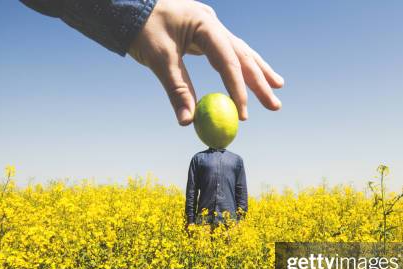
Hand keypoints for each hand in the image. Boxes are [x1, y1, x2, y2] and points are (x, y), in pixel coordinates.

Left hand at [128, 0, 283, 125]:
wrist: (124, 4)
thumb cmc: (140, 27)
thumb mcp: (158, 59)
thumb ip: (177, 90)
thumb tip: (188, 122)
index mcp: (204, 24)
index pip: (228, 61)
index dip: (237, 90)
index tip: (242, 114)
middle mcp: (212, 22)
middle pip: (242, 56)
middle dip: (260, 82)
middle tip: (275, 106)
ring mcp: (209, 26)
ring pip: (239, 51)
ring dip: (257, 71)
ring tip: (277, 87)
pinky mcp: (202, 33)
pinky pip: (226, 52)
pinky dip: (238, 66)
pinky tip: (251, 75)